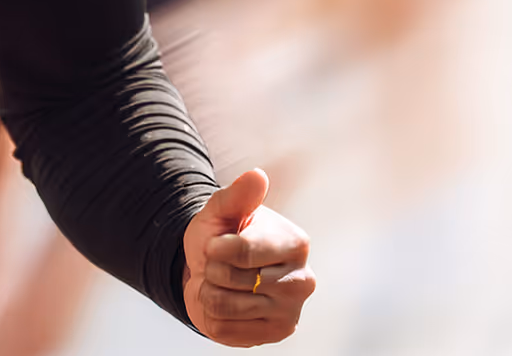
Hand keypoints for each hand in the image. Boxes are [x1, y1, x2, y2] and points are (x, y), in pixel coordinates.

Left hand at [182, 169, 314, 345]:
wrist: (214, 270)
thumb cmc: (221, 235)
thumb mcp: (221, 211)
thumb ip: (238, 195)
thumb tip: (257, 175)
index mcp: (295, 243)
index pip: (242, 251)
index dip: (215, 247)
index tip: (215, 244)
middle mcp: (303, 280)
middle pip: (232, 278)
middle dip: (212, 269)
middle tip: (219, 265)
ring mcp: (292, 311)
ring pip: (224, 306)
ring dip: (209, 292)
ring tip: (220, 283)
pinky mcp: (276, 334)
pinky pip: (224, 329)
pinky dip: (212, 315)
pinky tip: (226, 302)